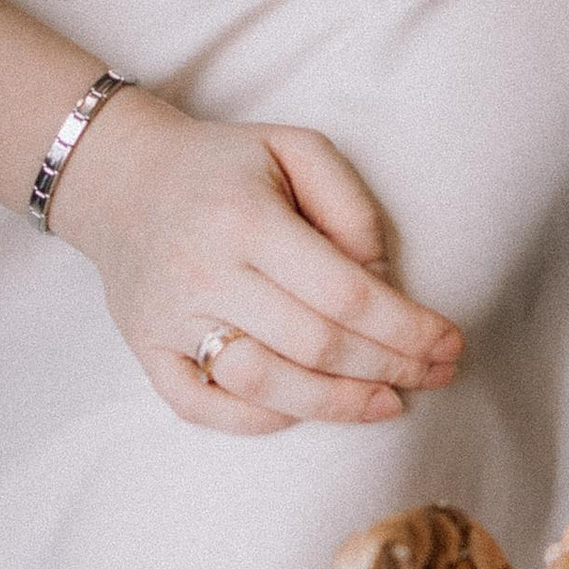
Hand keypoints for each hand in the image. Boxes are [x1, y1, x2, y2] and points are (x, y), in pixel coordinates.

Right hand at [49, 88, 461, 436]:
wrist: (118, 175)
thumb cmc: (223, 165)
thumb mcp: (295, 148)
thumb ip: (350, 206)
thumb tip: (382, 281)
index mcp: (245, 219)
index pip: (345, 294)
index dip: (407, 329)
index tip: (450, 343)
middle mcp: (203, 273)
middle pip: (314, 345)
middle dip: (389, 368)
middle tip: (437, 375)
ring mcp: (169, 318)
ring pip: (263, 385)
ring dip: (335, 405)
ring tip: (387, 403)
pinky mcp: (144, 348)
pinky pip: (200, 406)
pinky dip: (256, 420)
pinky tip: (304, 413)